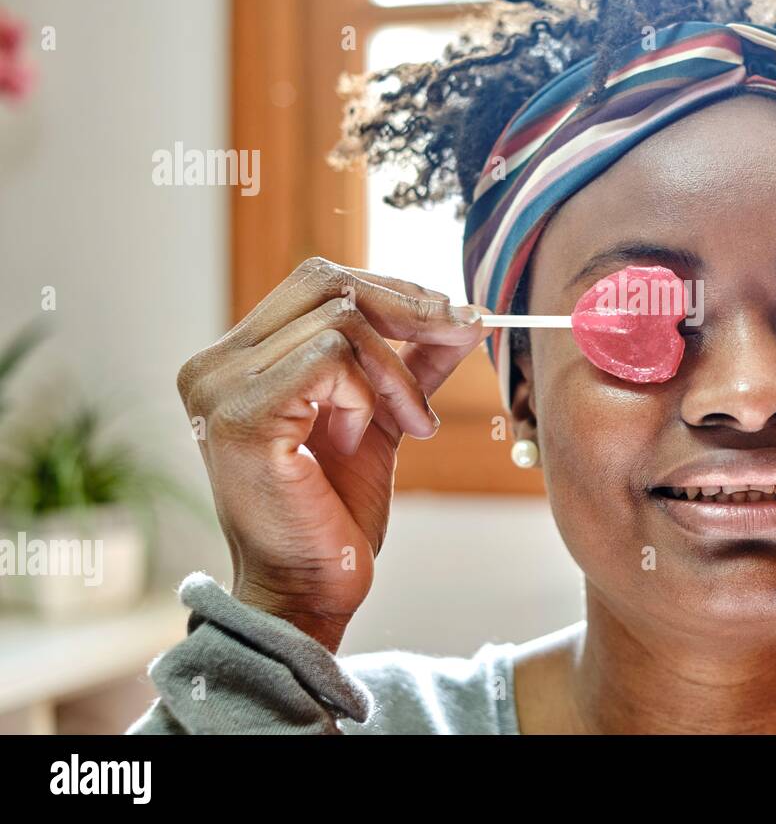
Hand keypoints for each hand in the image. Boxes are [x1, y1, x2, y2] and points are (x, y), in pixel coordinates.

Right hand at [176, 257, 488, 651]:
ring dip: (396, 373)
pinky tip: (368, 438)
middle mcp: (216, 364)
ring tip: (408, 424)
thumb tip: (463, 315)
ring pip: (339, 321)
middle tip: (464, 332)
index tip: (459, 314)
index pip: (319, 281)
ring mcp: (219, 387)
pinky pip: (331, 360)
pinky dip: (369, 394)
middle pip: (326, 282)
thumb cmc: (336, 513)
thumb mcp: (382, 416)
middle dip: (410, 307)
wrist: (310, 590)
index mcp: (238, 358)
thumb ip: (409, 361)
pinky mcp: (240, 415)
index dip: (396, 290)